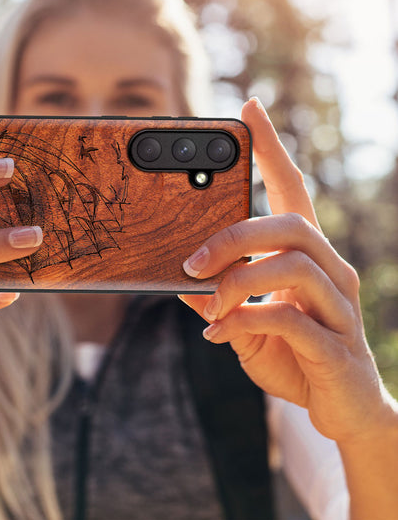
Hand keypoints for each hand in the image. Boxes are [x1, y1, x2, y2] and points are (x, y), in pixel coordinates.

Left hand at [179, 98, 393, 444]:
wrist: (341, 411)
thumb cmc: (292, 354)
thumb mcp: (244, 321)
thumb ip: (217, 298)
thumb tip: (179, 281)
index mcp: (306, 256)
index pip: (292, 189)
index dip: (272, 148)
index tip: (249, 108)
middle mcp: (331, 271)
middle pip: (289, 224)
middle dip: (234, 236)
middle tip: (190, 262)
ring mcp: (339, 307)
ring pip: (293, 264)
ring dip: (237, 280)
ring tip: (208, 303)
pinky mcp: (337, 346)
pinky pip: (289, 318)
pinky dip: (246, 320)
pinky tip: (222, 334)